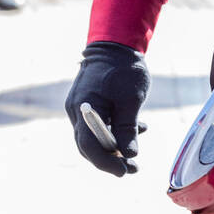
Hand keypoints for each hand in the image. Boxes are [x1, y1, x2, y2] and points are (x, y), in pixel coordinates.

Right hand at [65, 41, 149, 178]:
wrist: (115, 43)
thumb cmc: (124, 69)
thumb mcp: (131, 100)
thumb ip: (128, 129)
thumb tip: (129, 155)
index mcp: (85, 109)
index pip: (89, 146)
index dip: (106, 163)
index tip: (124, 171)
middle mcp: (76, 111)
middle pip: (88, 146)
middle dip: (111, 159)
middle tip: (133, 168)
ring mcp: (80, 108)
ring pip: (94, 137)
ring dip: (115, 146)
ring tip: (137, 151)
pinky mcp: (87, 103)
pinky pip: (98, 125)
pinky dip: (114, 131)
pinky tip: (137, 128)